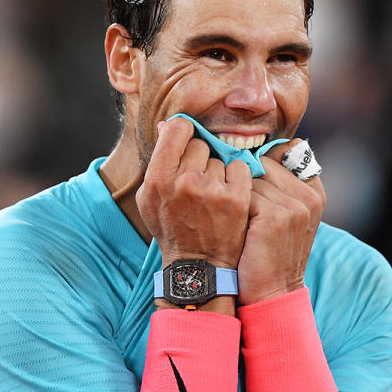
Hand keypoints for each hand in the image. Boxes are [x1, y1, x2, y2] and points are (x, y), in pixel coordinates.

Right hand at [136, 117, 252, 269]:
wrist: (198, 266)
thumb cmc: (172, 229)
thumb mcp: (151, 197)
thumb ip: (159, 160)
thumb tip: (167, 125)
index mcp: (159, 178)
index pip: (177, 128)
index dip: (184, 133)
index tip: (187, 143)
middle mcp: (185, 181)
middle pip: (200, 144)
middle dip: (200, 159)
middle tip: (199, 182)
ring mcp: (212, 190)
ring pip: (220, 158)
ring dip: (218, 172)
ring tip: (212, 195)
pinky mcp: (236, 198)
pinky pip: (240, 167)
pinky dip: (237, 179)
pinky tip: (229, 195)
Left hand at [237, 139, 325, 303]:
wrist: (270, 292)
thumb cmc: (268, 250)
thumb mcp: (283, 215)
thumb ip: (278, 184)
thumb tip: (251, 150)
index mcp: (314, 192)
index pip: (286, 151)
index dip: (264, 163)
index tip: (253, 184)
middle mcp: (309, 196)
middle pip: (263, 163)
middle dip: (245, 180)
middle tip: (242, 209)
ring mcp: (295, 206)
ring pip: (249, 178)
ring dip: (237, 196)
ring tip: (240, 222)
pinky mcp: (276, 216)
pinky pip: (243, 194)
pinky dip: (233, 209)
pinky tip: (237, 229)